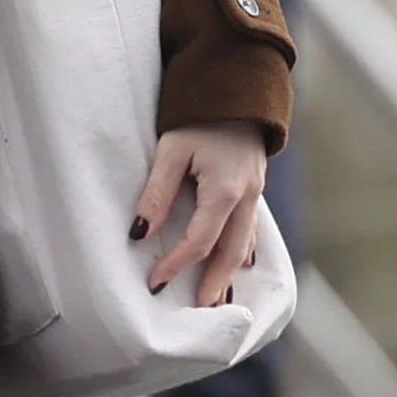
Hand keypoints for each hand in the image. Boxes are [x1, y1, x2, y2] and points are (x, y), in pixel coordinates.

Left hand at [131, 121, 272, 309]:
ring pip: (245, 242)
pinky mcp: (255, 186)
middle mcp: (246, 196)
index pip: (199, 241)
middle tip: (201, 310)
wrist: (236, 86)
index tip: (156, 280)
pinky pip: (251, 228)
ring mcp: (255, 192)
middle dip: (215, 282)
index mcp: (225, 190)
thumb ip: (157, 192)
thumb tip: (141, 233)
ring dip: (230, 271)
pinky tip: (239, 262)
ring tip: (218, 297)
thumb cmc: (200, 114)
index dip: (177, 264)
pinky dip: (243, 250)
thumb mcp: (171, 148)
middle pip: (231, 251)